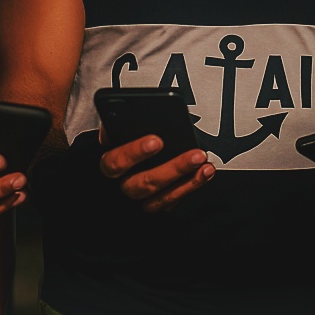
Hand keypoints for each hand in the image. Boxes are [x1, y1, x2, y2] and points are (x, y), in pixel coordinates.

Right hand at [97, 129, 213, 212]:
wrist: (136, 150)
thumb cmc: (131, 133)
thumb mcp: (125, 123)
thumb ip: (127, 119)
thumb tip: (137, 111)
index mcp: (110, 161)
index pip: (116, 162)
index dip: (135, 152)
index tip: (156, 140)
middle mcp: (123, 182)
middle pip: (143, 183)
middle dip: (173, 168)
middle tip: (195, 154)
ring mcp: (140, 196)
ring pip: (161, 196)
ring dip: (187, 180)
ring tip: (204, 162)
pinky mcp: (157, 202)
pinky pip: (173, 200)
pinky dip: (191, 185)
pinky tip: (204, 172)